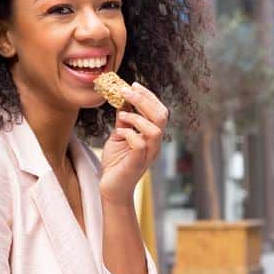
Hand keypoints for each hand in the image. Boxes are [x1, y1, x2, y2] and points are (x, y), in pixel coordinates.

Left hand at [98, 84, 169, 204]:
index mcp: (153, 136)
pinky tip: (118, 132)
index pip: (160, 111)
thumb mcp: (119, 135)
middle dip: (144, 100)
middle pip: (161, 116)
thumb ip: (125, 120)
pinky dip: (129, 133)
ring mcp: (148, 154)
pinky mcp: (138, 163)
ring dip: (137, 117)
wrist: (111, 188)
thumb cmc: (116, 163)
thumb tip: (123, 100)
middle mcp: (155, 144)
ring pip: (155, 130)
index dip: (148, 96)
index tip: (133, 84)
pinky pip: (140, 144)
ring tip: (121, 115)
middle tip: (126, 91)